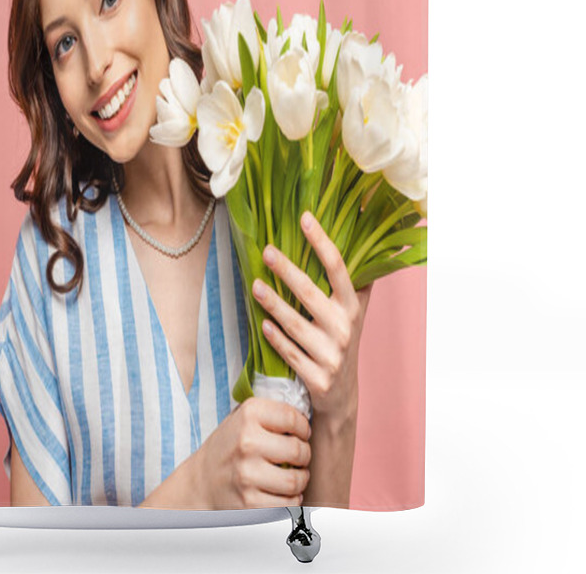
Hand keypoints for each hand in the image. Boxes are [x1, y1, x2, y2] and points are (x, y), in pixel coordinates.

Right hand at [191, 397, 311, 509]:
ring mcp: (247, 473)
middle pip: (298, 449)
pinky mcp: (249, 501)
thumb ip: (270, 413)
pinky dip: (292, 500)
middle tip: (299, 457)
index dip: (303, 427)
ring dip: (301, 479)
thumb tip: (305, 413)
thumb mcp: (242, 418)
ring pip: (295, 480)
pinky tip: (285, 493)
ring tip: (294, 475)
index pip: (292, 417)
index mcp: (248, 415)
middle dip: (304, 455)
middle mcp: (246, 441)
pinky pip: (287, 504)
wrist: (202, 480)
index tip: (302, 433)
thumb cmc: (229, 446)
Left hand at [253, 211, 373, 420]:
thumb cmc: (341, 339)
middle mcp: (345, 328)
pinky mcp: (317, 378)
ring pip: (296, 324)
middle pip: (311, 293)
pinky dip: (276, 338)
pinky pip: (291, 353)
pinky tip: (262, 324)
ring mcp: (331, 355)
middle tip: (267, 250)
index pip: (338, 268)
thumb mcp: (353, 311)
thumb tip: (356, 235)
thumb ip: (353, 280)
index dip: (322, 241)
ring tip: (255, 285)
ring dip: (273, 304)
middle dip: (288, 270)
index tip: (305, 218)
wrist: (342, 394)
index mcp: (352, 306)